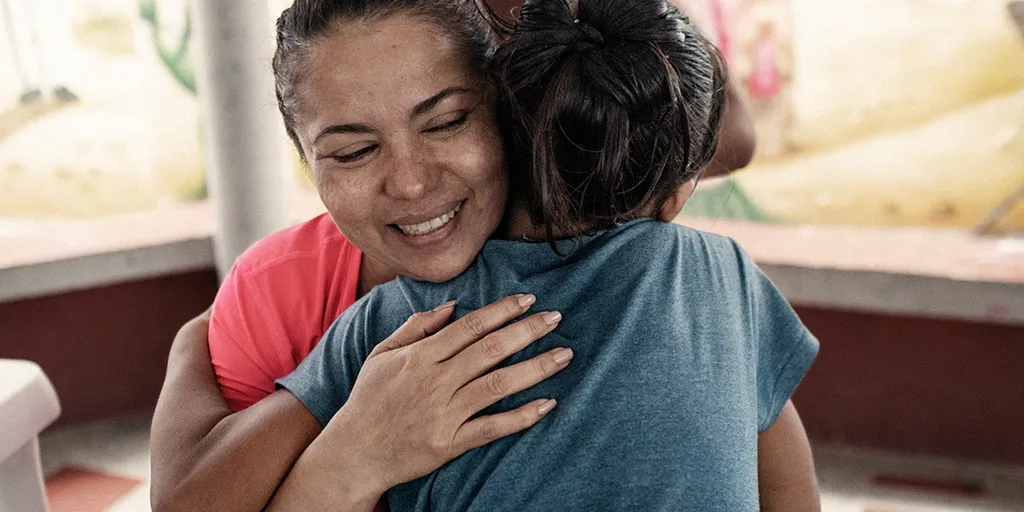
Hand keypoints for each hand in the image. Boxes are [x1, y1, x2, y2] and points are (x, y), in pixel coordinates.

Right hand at [330, 294, 570, 493]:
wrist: (353, 452)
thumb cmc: (368, 400)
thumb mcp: (382, 354)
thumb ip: (416, 326)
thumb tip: (452, 305)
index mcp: (421, 357)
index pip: (469, 327)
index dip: (501, 311)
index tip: (528, 300)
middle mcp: (436, 381)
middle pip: (490, 350)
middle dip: (527, 331)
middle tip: (556, 318)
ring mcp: (445, 413)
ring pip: (498, 385)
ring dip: (535, 368)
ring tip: (564, 355)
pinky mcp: (450, 442)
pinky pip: (492, 427)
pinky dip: (521, 416)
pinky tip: (547, 403)